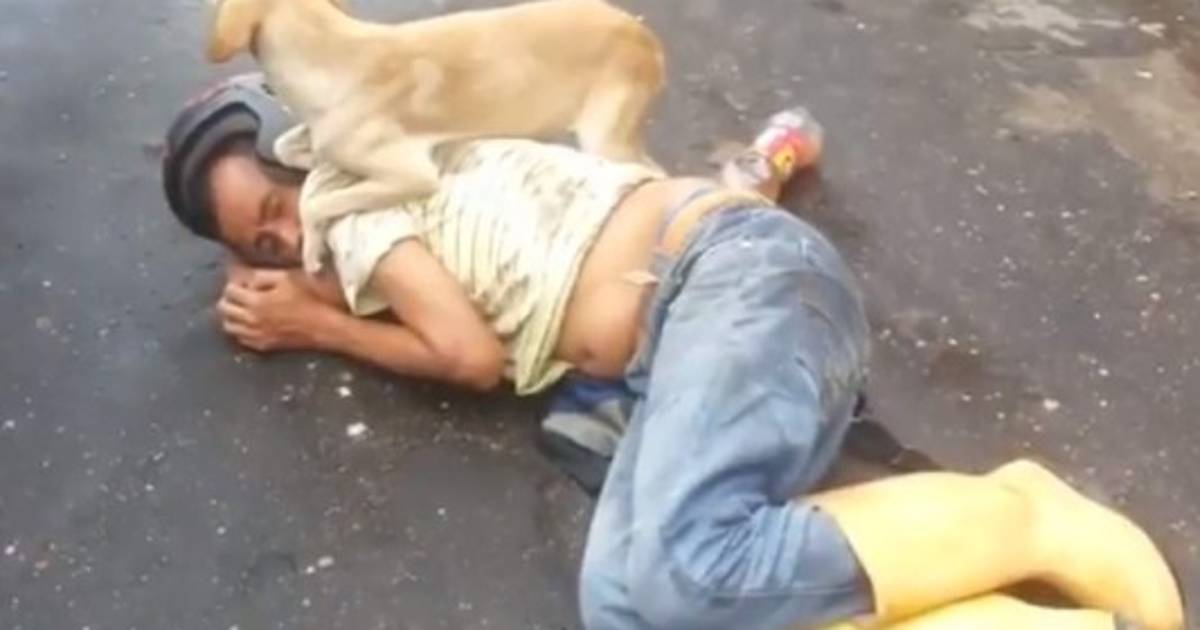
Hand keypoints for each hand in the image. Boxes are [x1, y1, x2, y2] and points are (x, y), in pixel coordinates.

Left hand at [217, 270, 334, 352]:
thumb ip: (262, 275)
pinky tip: (252, 323)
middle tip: (241, 294)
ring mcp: (256, 335)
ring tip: (244, 308)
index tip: (245, 282)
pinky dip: (241, 329)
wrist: (323, 327)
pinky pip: (240, 338)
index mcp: (257, 302)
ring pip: (229, 326)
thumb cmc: (309, 300)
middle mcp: (251, 320)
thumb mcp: (287, 279)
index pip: (229, 290)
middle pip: (224, 308)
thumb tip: (244, 276)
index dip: (235, 283)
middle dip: (229, 298)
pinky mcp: (263, 345)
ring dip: (232, 315)